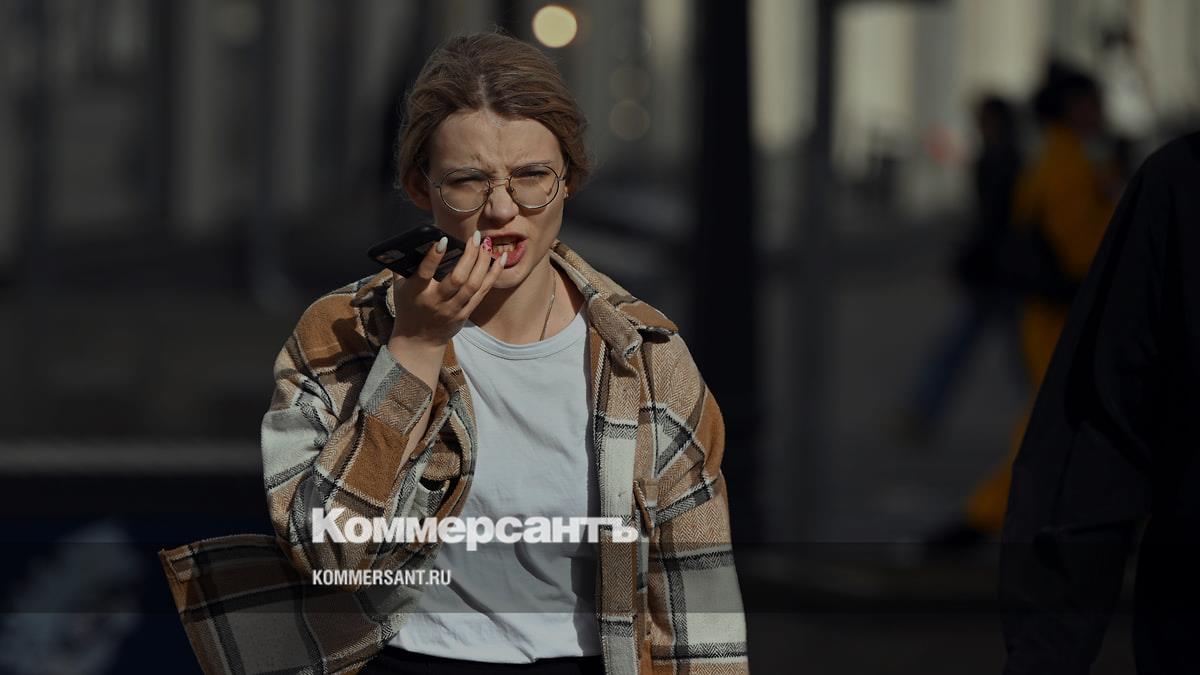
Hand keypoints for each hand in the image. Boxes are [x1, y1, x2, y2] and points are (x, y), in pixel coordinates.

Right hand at [389, 231, 506, 345]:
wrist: (418, 340)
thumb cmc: (408, 306)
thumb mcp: (399, 288)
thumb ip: (403, 266)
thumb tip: (411, 240)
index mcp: (416, 293)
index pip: (424, 274)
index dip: (433, 257)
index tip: (443, 240)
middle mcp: (436, 302)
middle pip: (457, 279)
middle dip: (469, 256)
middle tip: (475, 236)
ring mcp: (452, 309)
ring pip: (473, 285)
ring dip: (483, 262)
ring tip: (486, 244)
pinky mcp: (465, 313)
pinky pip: (483, 292)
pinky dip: (493, 274)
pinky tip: (500, 259)